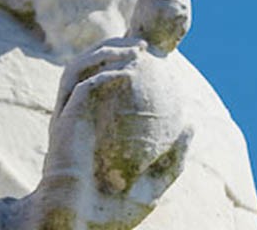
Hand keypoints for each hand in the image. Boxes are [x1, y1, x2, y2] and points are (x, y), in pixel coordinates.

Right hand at [30, 39, 191, 227]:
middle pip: (89, 70)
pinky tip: (128, 71)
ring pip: (79, 70)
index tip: (154, 59)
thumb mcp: (153, 187)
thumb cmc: (110, 216)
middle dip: (114, 48)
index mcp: (92, 132)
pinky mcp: (64, 123)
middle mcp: (77, 121)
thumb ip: (172, 158)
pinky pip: (82, 88)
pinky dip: (104, 73)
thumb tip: (192, 127)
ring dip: (107, 52)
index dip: (123, 66)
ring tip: (138, 49)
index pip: (104, 89)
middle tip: (146, 45)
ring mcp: (68, 120)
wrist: (79, 228)